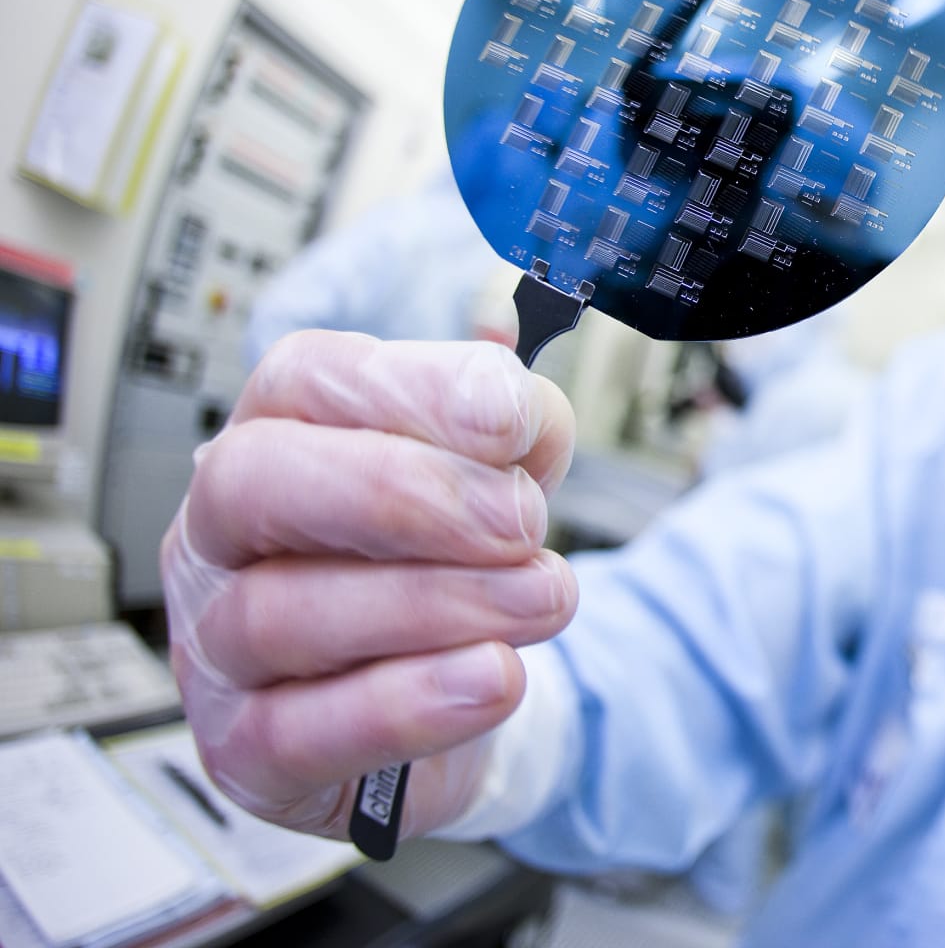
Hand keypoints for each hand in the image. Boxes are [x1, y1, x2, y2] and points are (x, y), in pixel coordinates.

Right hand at [161, 331, 578, 840]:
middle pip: (254, 483)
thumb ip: (516, 432)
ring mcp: (214, 647)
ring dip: (435, 604)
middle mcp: (222, 535)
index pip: (304, 379)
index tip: (510, 421)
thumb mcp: (500, 475)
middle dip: (403, 494)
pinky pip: (296, 732)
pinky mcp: (243, 751)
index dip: (410, 390)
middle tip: (519, 521)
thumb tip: (521, 419)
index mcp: (278, 435)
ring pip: (279, 614)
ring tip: (543, 599)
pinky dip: (408, 705)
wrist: (465, 692)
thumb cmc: (457, 562)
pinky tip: (494, 679)